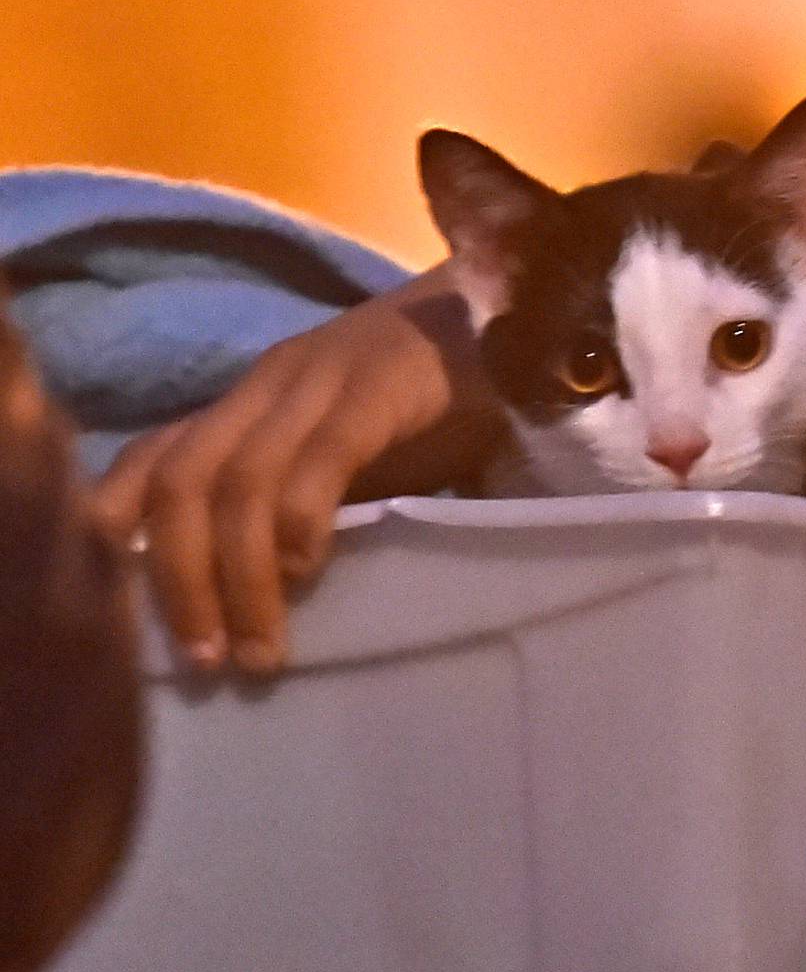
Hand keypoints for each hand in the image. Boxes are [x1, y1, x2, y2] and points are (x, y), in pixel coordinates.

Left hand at [92, 271, 499, 675]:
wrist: (524, 311)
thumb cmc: (438, 397)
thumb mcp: (349, 447)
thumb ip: (302, 493)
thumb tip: (256, 593)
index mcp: (253, 399)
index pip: (153, 455)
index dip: (115, 527)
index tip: (118, 616)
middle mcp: (269, 384)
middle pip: (180, 479)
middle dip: (175, 579)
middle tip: (200, 660)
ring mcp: (322, 380)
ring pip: (239, 478)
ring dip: (238, 576)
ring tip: (259, 648)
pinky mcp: (382, 385)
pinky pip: (323, 456)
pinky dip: (302, 520)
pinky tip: (310, 571)